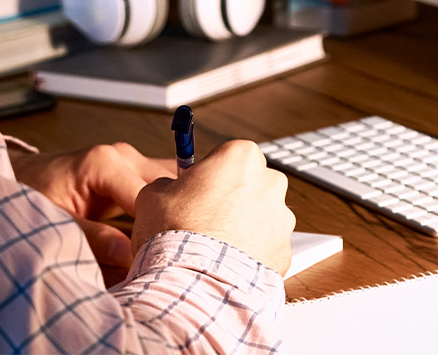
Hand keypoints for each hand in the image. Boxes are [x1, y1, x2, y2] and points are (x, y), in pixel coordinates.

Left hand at [11, 142, 176, 270]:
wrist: (20, 175)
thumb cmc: (30, 192)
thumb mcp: (54, 219)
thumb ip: (90, 237)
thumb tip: (128, 254)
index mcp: (105, 162)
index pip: (151, 198)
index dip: (156, 230)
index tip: (156, 260)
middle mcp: (124, 156)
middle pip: (169, 188)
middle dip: (171, 221)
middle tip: (170, 256)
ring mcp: (131, 161)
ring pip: (171, 186)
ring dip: (171, 214)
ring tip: (170, 246)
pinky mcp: (133, 172)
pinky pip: (161, 188)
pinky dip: (166, 209)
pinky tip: (164, 234)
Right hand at [132, 139, 294, 272]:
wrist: (193, 281)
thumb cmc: (175, 233)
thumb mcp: (153, 195)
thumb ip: (168, 185)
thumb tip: (169, 190)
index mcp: (240, 157)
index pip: (228, 156)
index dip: (210, 175)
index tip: (196, 190)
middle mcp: (269, 182)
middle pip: (251, 184)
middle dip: (233, 199)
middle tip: (203, 219)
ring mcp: (281, 219)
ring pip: (262, 218)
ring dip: (243, 229)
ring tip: (213, 248)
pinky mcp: (284, 252)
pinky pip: (266, 249)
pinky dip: (250, 256)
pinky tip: (225, 265)